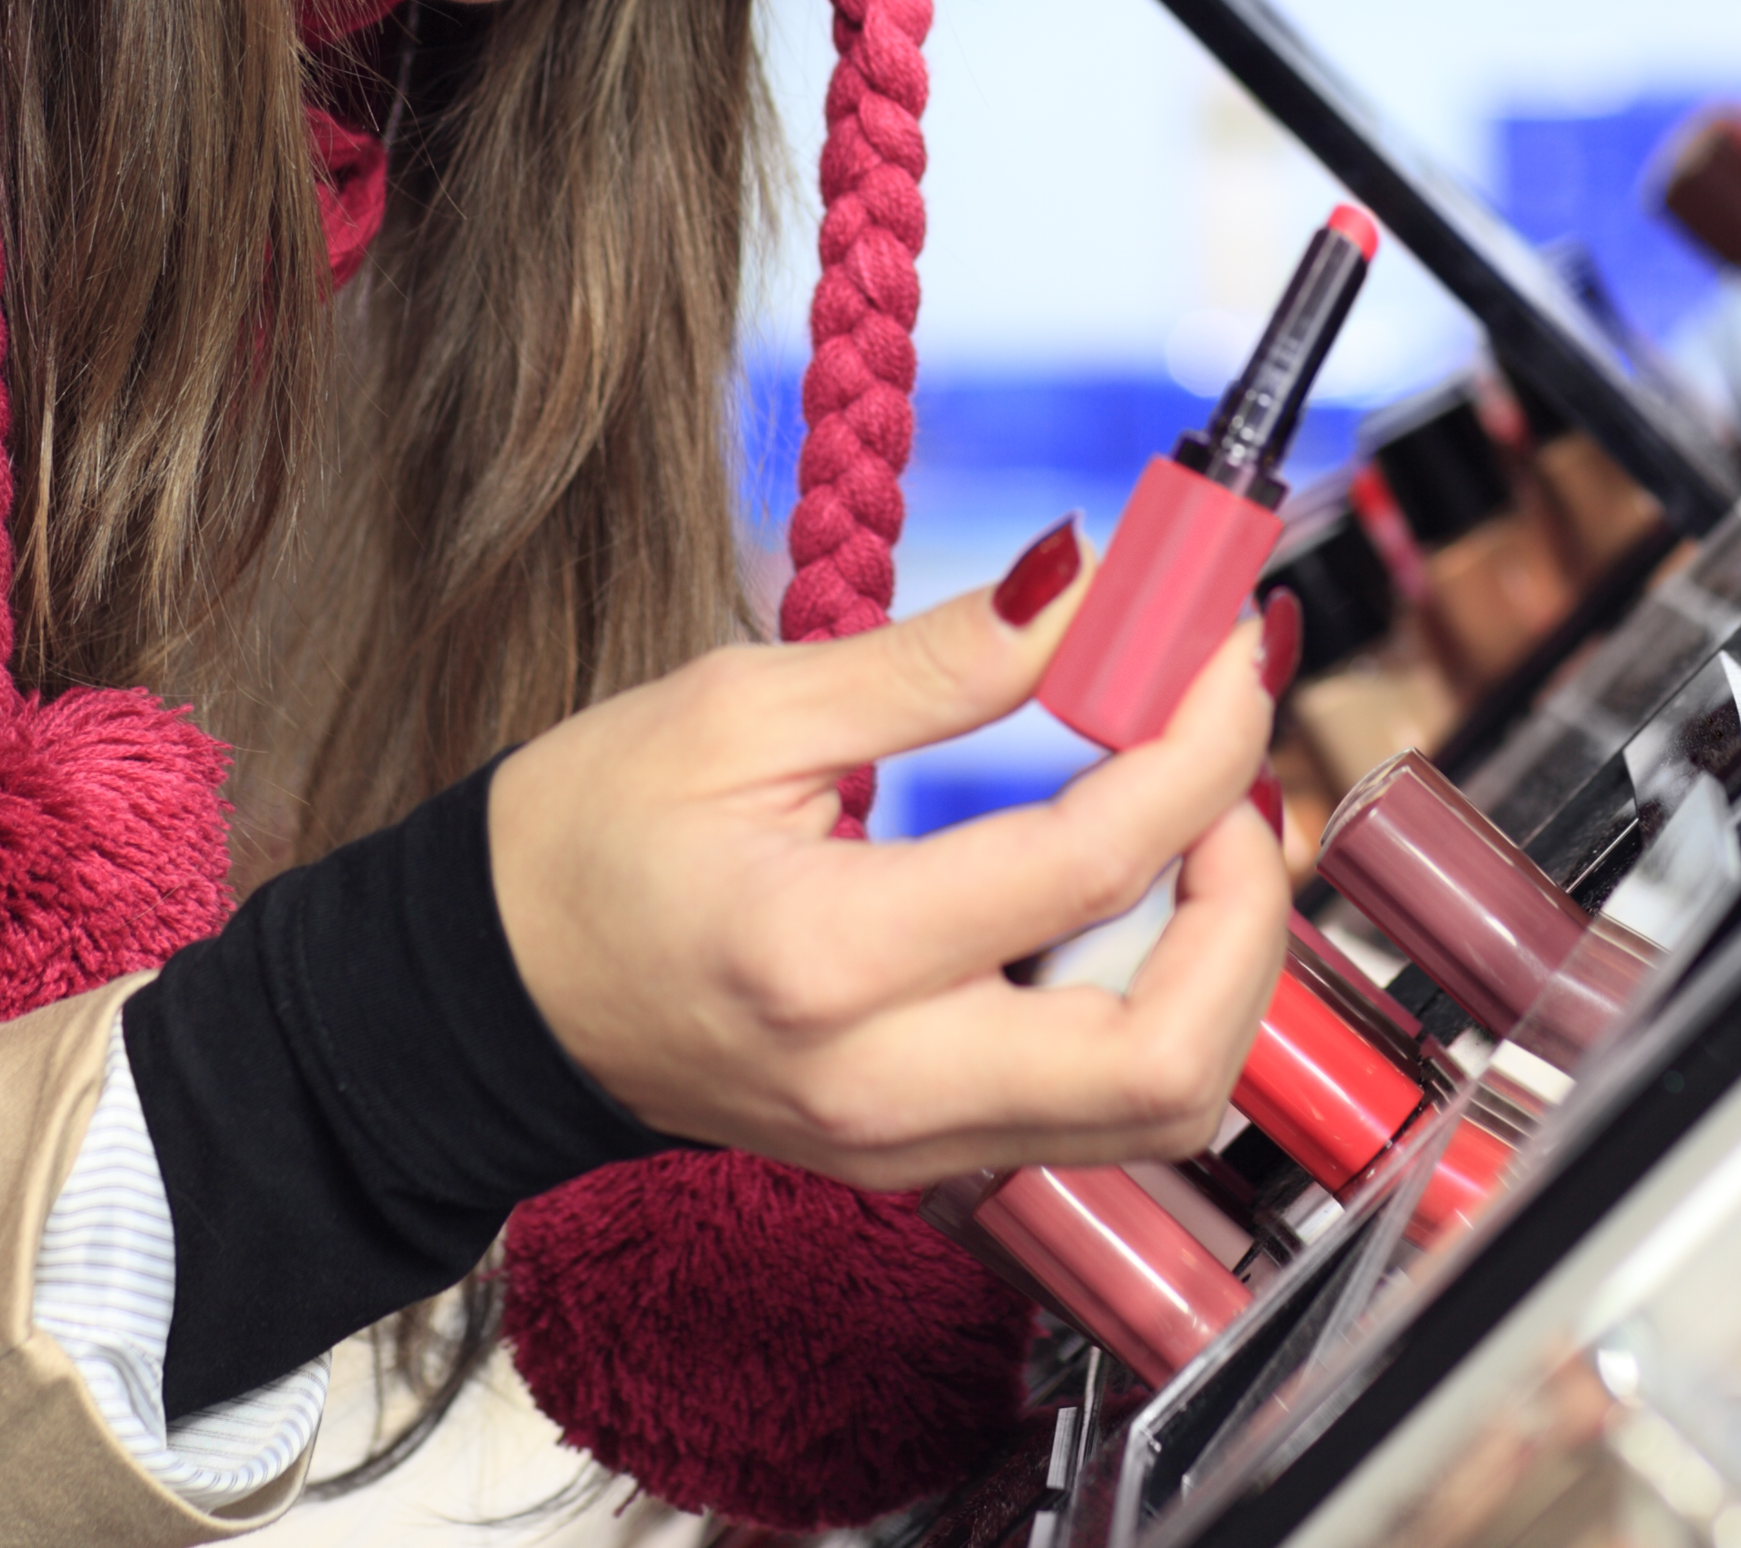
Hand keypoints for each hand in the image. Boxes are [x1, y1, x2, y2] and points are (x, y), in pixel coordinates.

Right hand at [490, 544, 1286, 1189]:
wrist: (491, 992)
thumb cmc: (586, 836)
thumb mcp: (741, 705)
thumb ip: (937, 659)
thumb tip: (1088, 578)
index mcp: (827, 959)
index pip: (1091, 864)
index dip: (1197, 738)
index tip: (1218, 640)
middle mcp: (885, 1086)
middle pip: (1171, 1051)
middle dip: (1250, 891)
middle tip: (1227, 756)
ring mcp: (909, 1147)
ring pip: (1162, 1106)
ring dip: (1225, 957)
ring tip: (1194, 817)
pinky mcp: (922, 1162)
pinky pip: (1100, 1110)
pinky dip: (1161, 999)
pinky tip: (1132, 891)